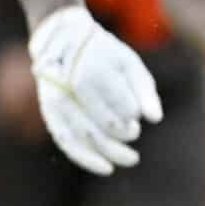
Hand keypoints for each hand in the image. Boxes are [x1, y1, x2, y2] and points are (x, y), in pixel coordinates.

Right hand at [26, 6, 160, 175]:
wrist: (63, 38)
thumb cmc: (104, 54)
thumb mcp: (130, 64)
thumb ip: (144, 91)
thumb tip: (155, 119)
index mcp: (93, 68)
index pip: (117, 102)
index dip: (130, 114)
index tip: (137, 116)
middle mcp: (70, 85)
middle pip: (99, 121)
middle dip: (122, 133)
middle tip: (135, 134)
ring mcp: (56, 99)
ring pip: (82, 135)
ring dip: (107, 152)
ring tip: (131, 159)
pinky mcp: (49, 111)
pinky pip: (64, 139)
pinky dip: (84, 157)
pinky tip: (105, 167)